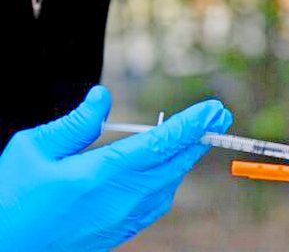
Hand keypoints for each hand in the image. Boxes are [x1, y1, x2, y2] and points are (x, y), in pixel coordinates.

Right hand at [0, 86, 232, 251]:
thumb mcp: (32, 149)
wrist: (2, 249)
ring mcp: (120, 221)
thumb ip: (76, 124)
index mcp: (100, 175)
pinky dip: (168, 180)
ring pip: (168, 185)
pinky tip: (167, 168)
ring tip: (195, 136)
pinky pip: (156, 203)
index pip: (159, 144)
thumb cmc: (10, 196)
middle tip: (220, 116)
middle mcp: (118, 200)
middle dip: (199, 137)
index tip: (214, 110)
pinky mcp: (117, 233)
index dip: (191, 125)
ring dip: (184, 159)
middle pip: (173, 164)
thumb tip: (103, 98)